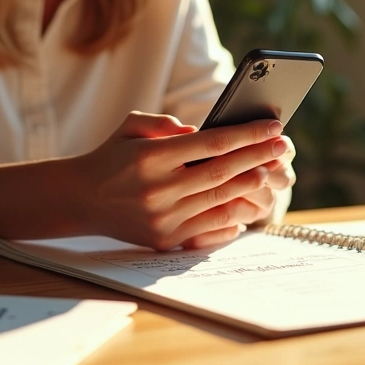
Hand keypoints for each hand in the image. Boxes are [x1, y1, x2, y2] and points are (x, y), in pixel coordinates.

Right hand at [76, 112, 285, 250]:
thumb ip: (165, 124)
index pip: (211, 144)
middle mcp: (158, 190)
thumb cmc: (112, 157)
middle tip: (284, 146)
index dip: (246, 135)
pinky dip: (233, 216)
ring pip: (221, 201)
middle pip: (222, 172)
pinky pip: (210, 229)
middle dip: (258, 157)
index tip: (272, 126)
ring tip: (272, 172)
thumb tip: (200, 133)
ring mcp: (163, 218)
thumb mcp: (130, 127)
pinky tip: (249, 202)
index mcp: (151, 157)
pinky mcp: (165, 240)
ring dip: (252, 187)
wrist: (80, 199)